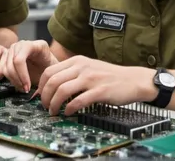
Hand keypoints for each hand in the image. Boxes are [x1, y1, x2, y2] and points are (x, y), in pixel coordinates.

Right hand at [5, 40, 58, 92]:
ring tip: (23, 88)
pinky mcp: (7, 56)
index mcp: (33, 45)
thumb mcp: (50, 69)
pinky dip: (10, 79)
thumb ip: (44, 75)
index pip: (19, 59)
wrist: (46, 64)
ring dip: (14, 81)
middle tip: (26, 90)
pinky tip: (18, 84)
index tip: (27, 87)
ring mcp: (13, 49)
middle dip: (18, 80)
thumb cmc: (49, 66)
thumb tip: (36, 91)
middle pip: (11, 64)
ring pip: (6, 68)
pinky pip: (3, 69)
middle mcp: (21, 44)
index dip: (22, 75)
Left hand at [38, 56, 154, 115]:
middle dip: (45, 96)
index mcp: (77, 61)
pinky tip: (69, 113)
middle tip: (45, 106)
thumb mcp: (89, 67)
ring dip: (54, 104)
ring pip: (62, 91)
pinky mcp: (100, 91)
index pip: (50, 71)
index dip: (41, 86)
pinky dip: (69, 109)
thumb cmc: (110, 76)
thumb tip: (52, 86)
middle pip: (53, 81)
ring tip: (54, 112)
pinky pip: (78, 101)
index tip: (40, 96)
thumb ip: (72, 73)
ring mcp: (91, 78)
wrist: (134, 80)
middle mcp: (82, 67)